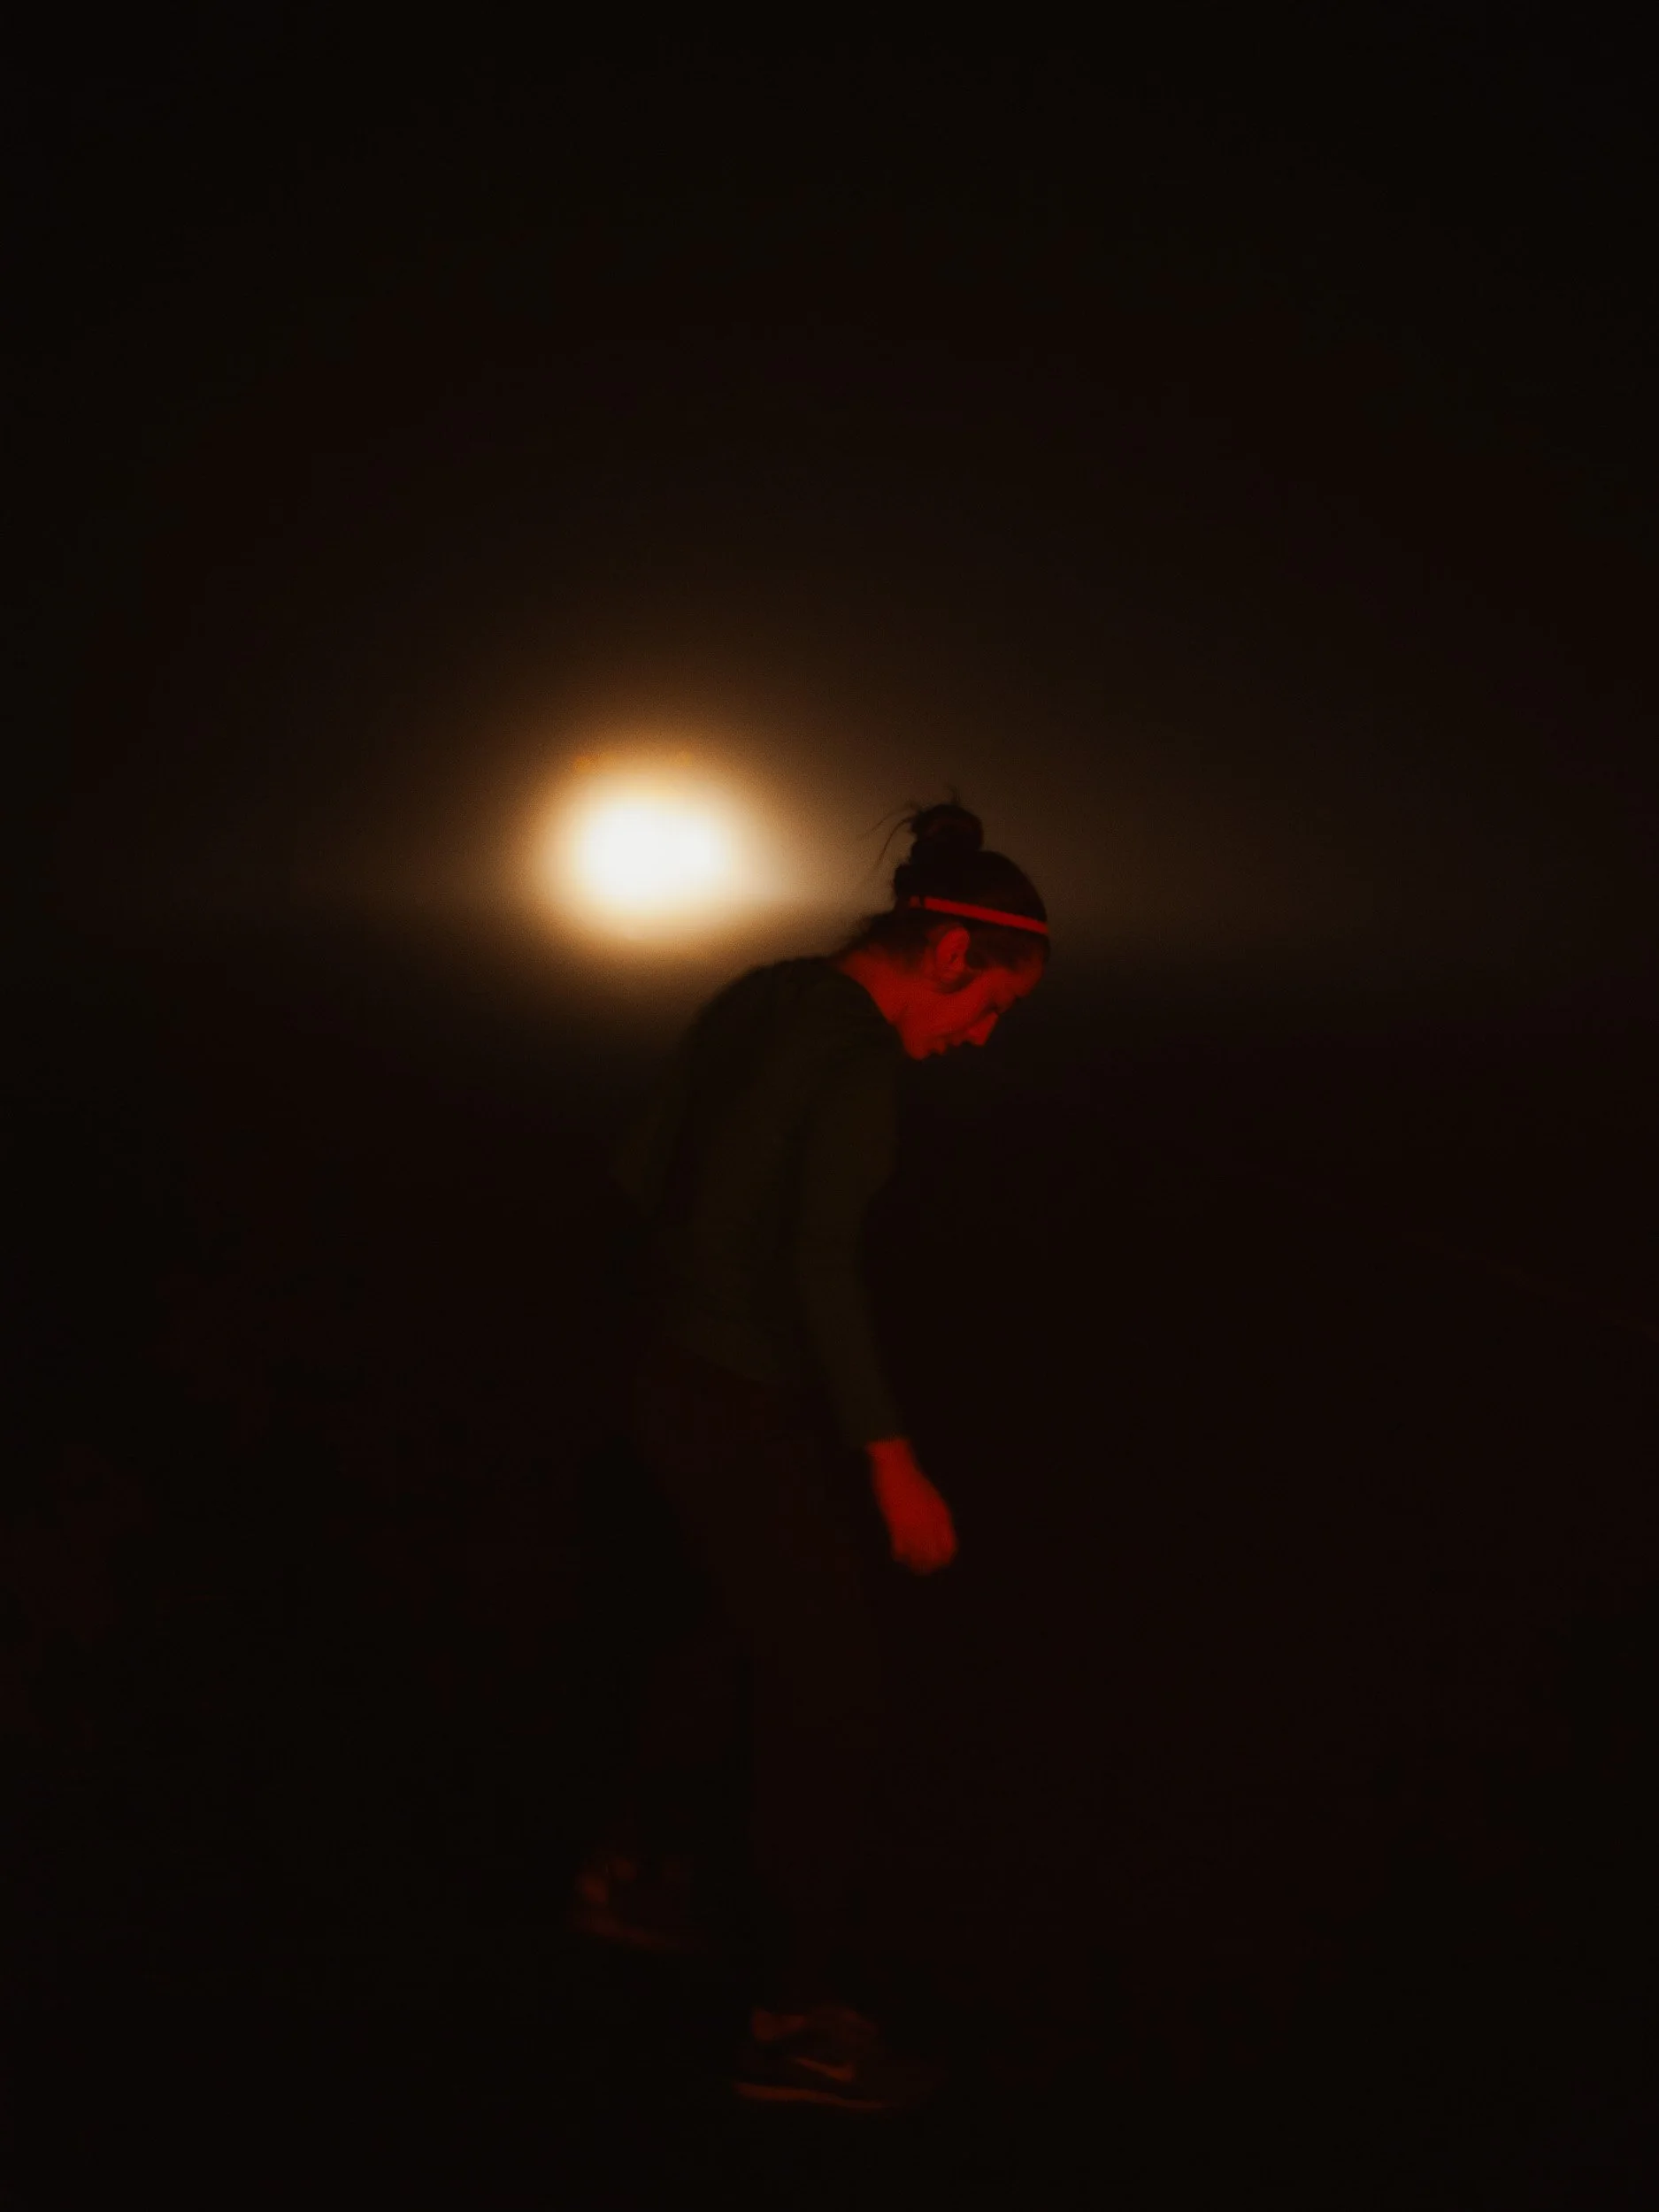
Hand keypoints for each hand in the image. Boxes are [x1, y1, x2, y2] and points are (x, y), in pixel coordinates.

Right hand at [866, 1438, 957, 1573]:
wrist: (896, 1468)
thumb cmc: (914, 1481)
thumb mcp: (933, 1499)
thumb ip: (936, 1518)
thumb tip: (935, 1536)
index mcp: (943, 1517)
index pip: (950, 1548)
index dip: (944, 1559)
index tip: (937, 1562)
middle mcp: (932, 1525)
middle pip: (934, 1557)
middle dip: (929, 1565)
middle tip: (921, 1568)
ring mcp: (915, 1527)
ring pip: (918, 1557)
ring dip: (914, 1563)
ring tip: (909, 1564)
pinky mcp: (897, 1526)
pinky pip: (901, 1551)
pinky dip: (900, 1555)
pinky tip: (897, 1553)